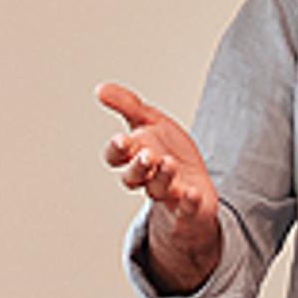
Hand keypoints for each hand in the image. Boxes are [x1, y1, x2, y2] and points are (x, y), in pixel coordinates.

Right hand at [96, 82, 220, 294]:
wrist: (197, 183)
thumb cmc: (170, 152)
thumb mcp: (151, 122)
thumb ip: (128, 106)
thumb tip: (100, 89)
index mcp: (135, 156)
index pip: (116, 157)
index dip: (116, 151)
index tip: (121, 140)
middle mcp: (148, 178)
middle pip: (133, 178)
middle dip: (138, 166)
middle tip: (147, 155)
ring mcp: (168, 194)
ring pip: (159, 189)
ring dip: (163, 177)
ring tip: (168, 163)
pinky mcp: (189, 207)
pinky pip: (186, 208)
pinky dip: (188, 202)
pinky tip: (192, 192)